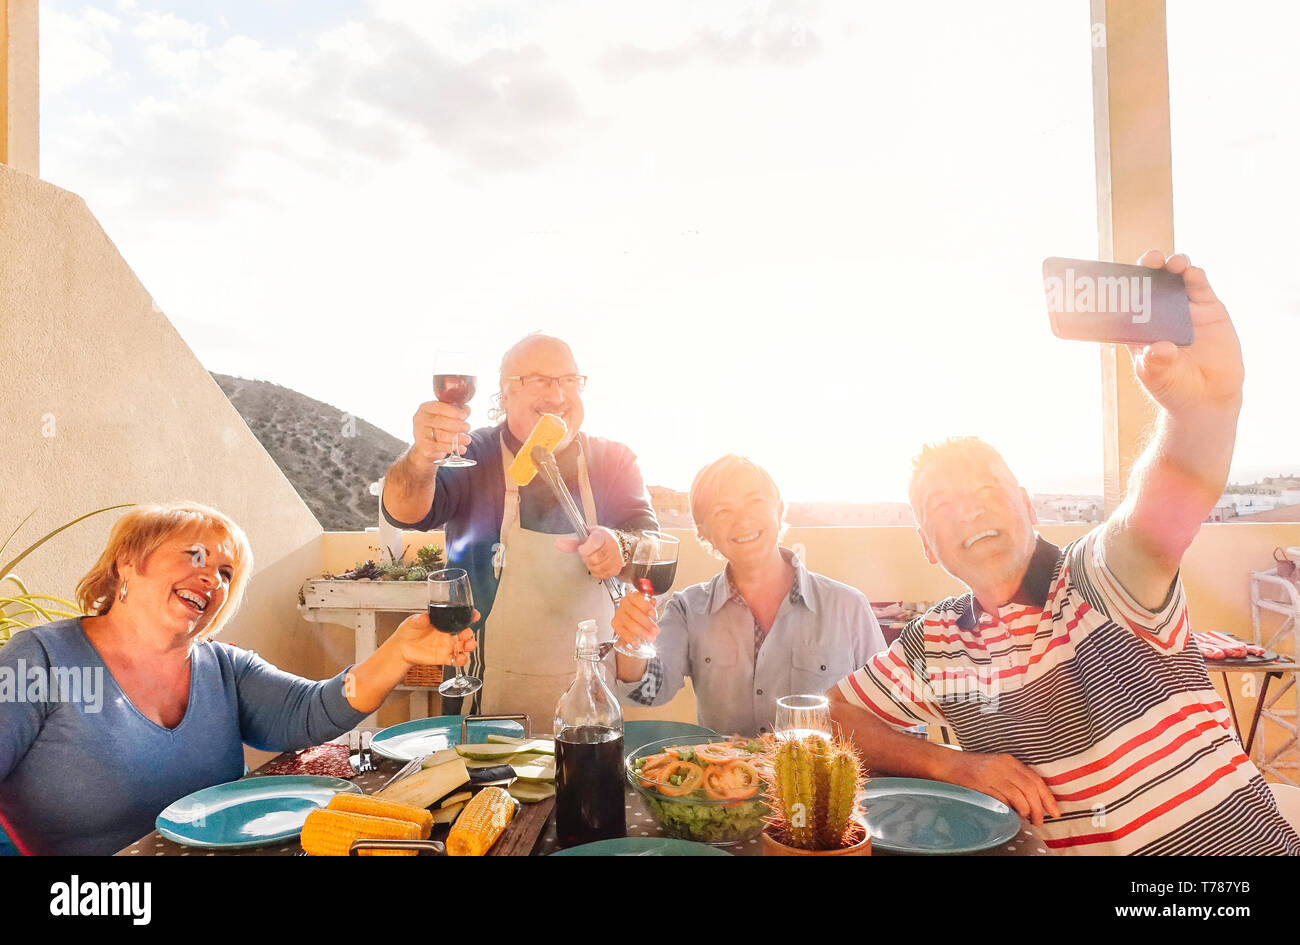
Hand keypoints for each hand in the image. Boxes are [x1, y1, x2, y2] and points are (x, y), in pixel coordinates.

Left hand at [393, 609, 478, 666]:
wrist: (401, 648)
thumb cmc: (408, 632)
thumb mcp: (413, 621)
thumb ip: (420, 619)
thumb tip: (425, 616)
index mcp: (443, 624)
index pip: (459, 619)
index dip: (469, 617)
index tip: (475, 615)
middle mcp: (448, 635)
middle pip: (465, 633)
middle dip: (469, 633)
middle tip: (466, 632)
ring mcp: (447, 647)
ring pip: (464, 646)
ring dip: (469, 645)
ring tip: (468, 645)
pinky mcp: (444, 658)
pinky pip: (456, 660)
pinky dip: (462, 660)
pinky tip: (461, 658)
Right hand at [409, 400, 470, 466]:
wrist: (426, 446)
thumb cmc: (438, 427)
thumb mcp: (446, 416)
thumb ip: (456, 411)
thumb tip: (467, 409)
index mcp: (426, 408)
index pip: (439, 407)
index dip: (453, 411)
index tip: (464, 415)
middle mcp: (420, 420)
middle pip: (440, 421)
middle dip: (457, 425)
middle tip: (468, 427)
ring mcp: (420, 434)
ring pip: (441, 435)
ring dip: (457, 438)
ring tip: (467, 439)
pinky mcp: (424, 447)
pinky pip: (440, 447)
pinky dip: (452, 448)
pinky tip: (461, 448)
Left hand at [555, 526, 623, 579]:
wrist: (619, 544)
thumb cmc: (602, 539)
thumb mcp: (587, 535)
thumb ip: (572, 542)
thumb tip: (558, 544)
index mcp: (602, 536)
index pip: (593, 545)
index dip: (584, 550)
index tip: (582, 549)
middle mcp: (611, 547)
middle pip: (595, 559)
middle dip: (587, 559)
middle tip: (587, 555)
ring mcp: (615, 558)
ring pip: (598, 568)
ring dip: (591, 566)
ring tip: (592, 560)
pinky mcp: (616, 568)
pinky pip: (603, 575)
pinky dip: (597, 572)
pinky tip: (597, 565)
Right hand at [612, 588, 658, 649]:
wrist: (632, 621)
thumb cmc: (641, 612)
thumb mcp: (648, 608)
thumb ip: (651, 605)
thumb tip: (653, 602)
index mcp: (632, 596)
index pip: (637, 599)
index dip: (646, 607)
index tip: (653, 615)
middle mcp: (624, 604)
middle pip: (634, 613)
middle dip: (647, 623)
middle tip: (655, 631)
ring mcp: (618, 614)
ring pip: (629, 623)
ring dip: (641, 632)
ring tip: (650, 638)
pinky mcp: (615, 624)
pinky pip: (622, 632)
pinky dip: (630, 639)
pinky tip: (637, 643)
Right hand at [946, 751, 1059, 825]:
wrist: (946, 763)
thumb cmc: (972, 768)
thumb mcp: (996, 767)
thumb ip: (1014, 778)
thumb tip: (1034, 800)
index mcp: (1009, 761)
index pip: (1035, 779)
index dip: (1048, 797)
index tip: (1055, 812)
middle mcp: (1002, 766)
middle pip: (1029, 789)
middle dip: (1038, 808)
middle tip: (1039, 821)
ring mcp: (991, 775)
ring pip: (1018, 796)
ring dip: (1025, 811)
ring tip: (1025, 819)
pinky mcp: (980, 786)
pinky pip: (1001, 801)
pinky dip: (1009, 810)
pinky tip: (1010, 815)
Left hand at [1129, 251, 1243, 414]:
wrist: (1207, 398)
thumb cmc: (1173, 387)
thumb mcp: (1157, 377)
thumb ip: (1156, 362)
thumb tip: (1160, 348)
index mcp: (1139, 326)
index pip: (1126, 299)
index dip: (1122, 284)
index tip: (1116, 273)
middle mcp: (1160, 313)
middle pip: (1151, 281)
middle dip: (1148, 267)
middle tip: (1149, 260)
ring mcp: (1184, 308)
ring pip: (1176, 278)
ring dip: (1173, 266)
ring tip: (1172, 264)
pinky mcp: (1209, 309)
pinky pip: (1200, 287)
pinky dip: (1195, 276)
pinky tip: (1191, 273)